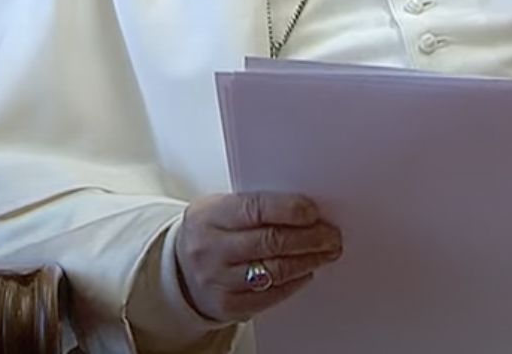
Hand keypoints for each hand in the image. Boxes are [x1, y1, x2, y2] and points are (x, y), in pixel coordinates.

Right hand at [174, 192, 342, 321]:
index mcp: (209, 216)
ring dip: (308, 261)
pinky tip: (306, 272)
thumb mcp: (221, 208)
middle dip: (309, 238)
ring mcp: (217, 280)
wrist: (180, 271)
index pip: (255, 209)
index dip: (289, 210)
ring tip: (326, 252)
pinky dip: (294, 283)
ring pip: (274, 270)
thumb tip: (305, 207)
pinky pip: (270, 295)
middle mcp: (210, 249)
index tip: (313, 212)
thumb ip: (256, 206)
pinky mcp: (227, 306)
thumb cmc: (211, 233)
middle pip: (270, 242)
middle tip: (331, 235)